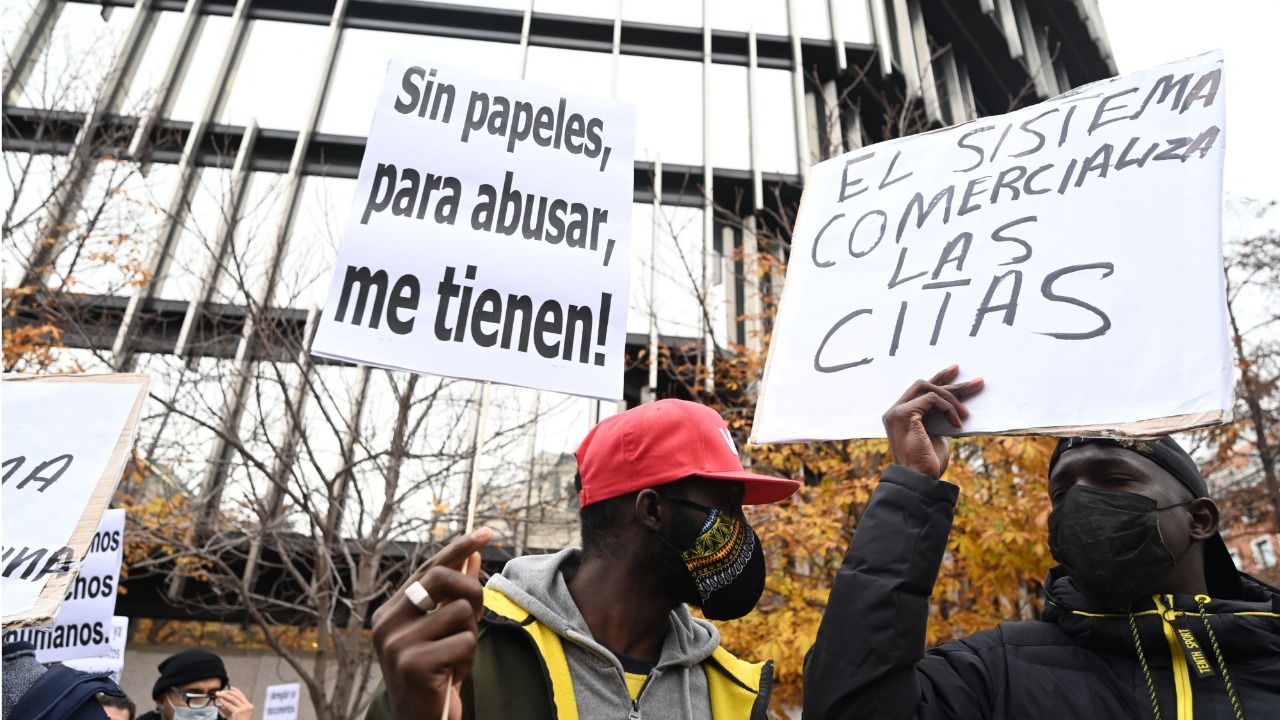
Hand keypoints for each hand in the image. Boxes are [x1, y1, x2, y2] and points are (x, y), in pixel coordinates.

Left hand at [215, 687, 252, 719]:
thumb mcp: (234, 716)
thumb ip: (229, 710)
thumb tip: (221, 705)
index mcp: (249, 706)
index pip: (241, 695)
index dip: (235, 690)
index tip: (229, 688)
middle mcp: (248, 706)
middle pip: (237, 696)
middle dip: (228, 692)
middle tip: (221, 691)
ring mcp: (244, 709)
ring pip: (233, 699)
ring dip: (225, 695)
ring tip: (219, 694)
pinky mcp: (238, 712)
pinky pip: (229, 705)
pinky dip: (224, 701)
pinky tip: (220, 700)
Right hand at [372, 527, 492, 719]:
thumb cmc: (435, 672)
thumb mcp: (446, 629)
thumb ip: (455, 594)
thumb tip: (473, 555)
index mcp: (391, 611)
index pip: (429, 569)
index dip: (459, 548)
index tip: (486, 532)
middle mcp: (386, 623)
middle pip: (444, 580)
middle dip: (473, 593)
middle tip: (477, 616)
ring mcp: (396, 643)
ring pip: (461, 613)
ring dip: (468, 638)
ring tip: (453, 658)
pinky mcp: (412, 664)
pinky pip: (463, 642)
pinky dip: (467, 659)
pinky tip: (451, 675)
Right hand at [882, 365, 983, 478]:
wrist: (919, 480)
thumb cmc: (928, 464)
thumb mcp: (937, 436)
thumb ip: (938, 420)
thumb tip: (955, 407)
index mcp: (901, 416)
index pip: (919, 391)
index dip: (939, 380)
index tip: (956, 373)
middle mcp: (895, 411)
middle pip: (924, 385)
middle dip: (951, 382)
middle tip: (976, 382)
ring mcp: (897, 412)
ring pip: (928, 388)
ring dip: (952, 398)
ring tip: (966, 414)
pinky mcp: (904, 414)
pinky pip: (931, 399)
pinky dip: (947, 408)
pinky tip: (957, 422)